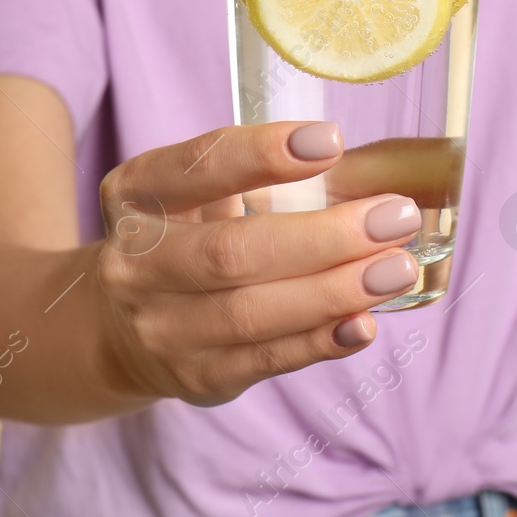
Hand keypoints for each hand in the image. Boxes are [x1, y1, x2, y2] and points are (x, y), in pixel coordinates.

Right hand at [95, 121, 421, 406]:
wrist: (120, 328)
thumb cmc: (182, 237)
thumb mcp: (192, 193)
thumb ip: (255, 176)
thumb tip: (367, 173)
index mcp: (136, 196)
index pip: (196, 169)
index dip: (261, 154)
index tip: (331, 140)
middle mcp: (136, 264)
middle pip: (232, 253)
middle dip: (323, 236)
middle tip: (394, 217)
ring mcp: (163, 328)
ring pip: (252, 313)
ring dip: (334, 291)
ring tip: (397, 268)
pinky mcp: (198, 377)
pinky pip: (267, 361)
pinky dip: (321, 342)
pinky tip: (364, 322)